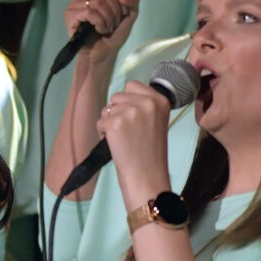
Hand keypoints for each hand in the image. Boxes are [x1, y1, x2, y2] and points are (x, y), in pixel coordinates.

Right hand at [64, 0, 140, 64]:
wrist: (104, 54)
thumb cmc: (113, 35)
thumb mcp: (129, 14)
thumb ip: (132, 0)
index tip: (121, 13)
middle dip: (115, 11)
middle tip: (112, 23)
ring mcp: (74, 4)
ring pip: (98, 1)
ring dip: (108, 19)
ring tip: (106, 28)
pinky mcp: (70, 15)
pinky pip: (90, 12)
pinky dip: (100, 23)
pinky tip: (98, 30)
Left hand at [98, 80, 171, 205]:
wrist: (147, 175)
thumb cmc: (150, 151)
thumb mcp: (156, 121)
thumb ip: (144, 106)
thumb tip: (120, 97)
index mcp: (160, 100)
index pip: (132, 85)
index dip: (127, 101)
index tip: (132, 117)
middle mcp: (147, 102)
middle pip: (117, 96)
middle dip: (116, 111)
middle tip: (128, 131)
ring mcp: (131, 112)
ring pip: (107, 108)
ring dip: (109, 122)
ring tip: (123, 138)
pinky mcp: (116, 123)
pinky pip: (100, 121)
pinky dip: (103, 132)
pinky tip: (116, 143)